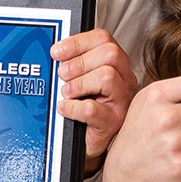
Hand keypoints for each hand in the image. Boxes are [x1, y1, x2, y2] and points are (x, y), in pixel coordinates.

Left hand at [52, 29, 139, 164]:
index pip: (104, 39)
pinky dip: (73, 107)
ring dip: (78, 83)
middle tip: (62, 74)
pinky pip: (92, 109)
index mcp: (117, 64)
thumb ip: (73, 63)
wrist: (88, 143)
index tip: (57, 51)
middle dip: (79, 62)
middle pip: (110, 54)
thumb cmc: (85, 110)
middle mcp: (124, 80)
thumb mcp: (80, 80)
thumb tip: (55, 53)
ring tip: (66, 93)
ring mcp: (122, 102)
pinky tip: (65, 108)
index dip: (77, 42)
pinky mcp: (113, 123)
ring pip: (107, 76)